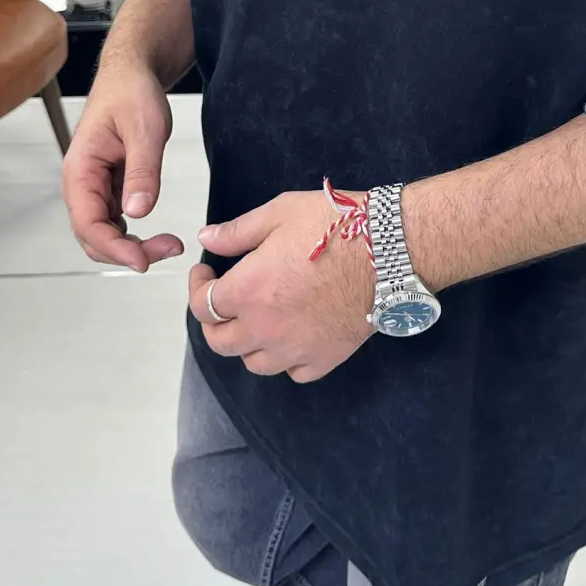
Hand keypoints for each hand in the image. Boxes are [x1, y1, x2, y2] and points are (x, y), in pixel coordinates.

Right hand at [62, 63, 183, 272]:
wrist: (132, 74)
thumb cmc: (131, 92)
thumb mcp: (146, 129)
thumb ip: (142, 171)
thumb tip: (138, 212)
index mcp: (80, 169)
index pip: (87, 223)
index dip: (113, 248)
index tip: (143, 260)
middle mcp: (82, 183)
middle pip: (93, 236)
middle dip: (126, 252)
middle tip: (168, 250)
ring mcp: (95, 187)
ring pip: (104, 233)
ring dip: (132, 246)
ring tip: (169, 245)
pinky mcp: (110, 188)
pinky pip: (116, 221)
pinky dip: (135, 234)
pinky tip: (159, 235)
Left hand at [190, 191, 374, 382]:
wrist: (388, 250)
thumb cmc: (335, 225)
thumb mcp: (279, 213)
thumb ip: (237, 231)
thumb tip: (206, 238)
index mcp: (248, 291)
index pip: (202, 306)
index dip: (197, 287)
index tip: (206, 271)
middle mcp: (265, 328)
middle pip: (220, 342)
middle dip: (214, 320)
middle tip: (224, 300)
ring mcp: (296, 348)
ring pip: (254, 363)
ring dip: (248, 343)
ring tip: (258, 319)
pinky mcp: (326, 357)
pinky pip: (295, 372)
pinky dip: (287, 360)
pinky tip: (292, 337)